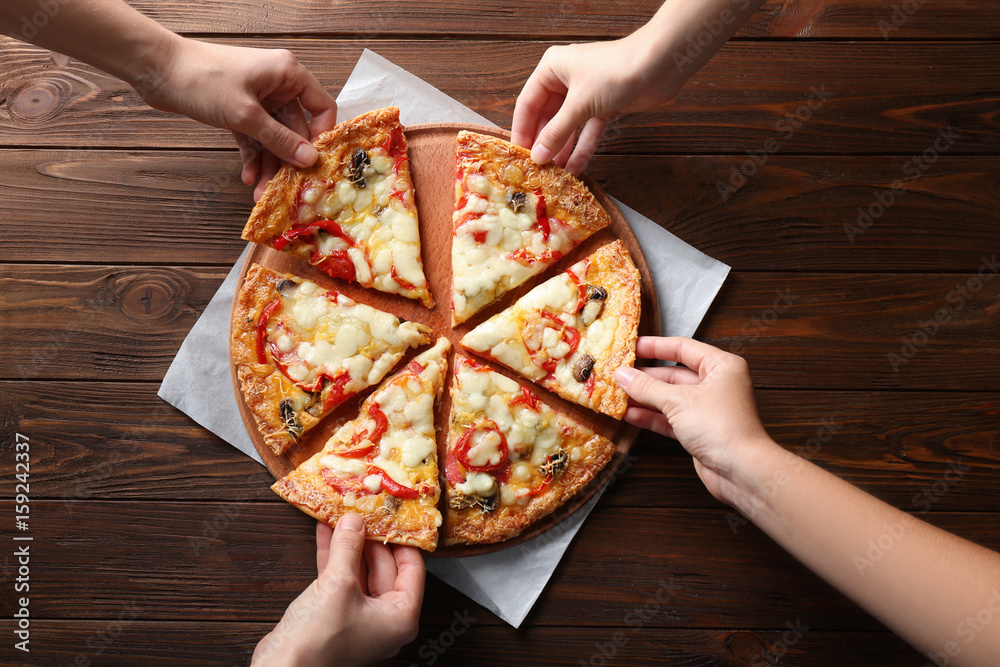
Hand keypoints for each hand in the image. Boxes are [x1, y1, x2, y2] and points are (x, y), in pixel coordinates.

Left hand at [140, 38, 337, 199]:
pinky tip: (248, 177)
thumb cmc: (202, 79)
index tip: (316, 163)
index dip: (322, 135)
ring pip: (274, 138)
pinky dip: (252, 157)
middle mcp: (277, 85)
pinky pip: (255, 139)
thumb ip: (279, 139)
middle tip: (286, 189)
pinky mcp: (240, 111)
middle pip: (296, 129)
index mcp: (287, 74)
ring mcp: (258, 99)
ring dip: (269, 165)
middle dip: (288, 160)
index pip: (321, 106)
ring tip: (263, 193)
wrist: (157, 70)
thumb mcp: (245, 114)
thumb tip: (309, 160)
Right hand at [251, 514, 423, 666]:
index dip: (402, 540)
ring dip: (349, 544)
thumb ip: (349, 547)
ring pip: (359, 572)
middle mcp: (384, 620)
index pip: (412, 569)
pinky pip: (340, 581)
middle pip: (384, 568)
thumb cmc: (319, 639)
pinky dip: (333, 557)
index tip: (394, 517)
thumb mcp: (339, 584)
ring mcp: (359, 619)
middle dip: (369, 538)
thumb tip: (355, 520)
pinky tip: (325, 532)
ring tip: (342, 515)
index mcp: (401, 617)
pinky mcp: (336, 617)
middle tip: (364, 510)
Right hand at [511, 36, 680, 174]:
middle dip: (544, 143)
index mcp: (552, 69)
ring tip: (554, 174)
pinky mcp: (604, 107)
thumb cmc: (615, 72)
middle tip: (536, 168)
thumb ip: (556, 132)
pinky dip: (582, 148)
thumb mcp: (579, 104)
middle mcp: (566, 80)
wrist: (659, 65)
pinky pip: (587, 131)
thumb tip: (537, 157)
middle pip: (547, 117)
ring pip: (568, 127)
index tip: (518, 154)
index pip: (527, 103)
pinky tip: (575, 168)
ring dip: (562, 149)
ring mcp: (585, 94)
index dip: (522, 130)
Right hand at [615, 337, 776, 506]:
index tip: (631, 346)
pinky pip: (670, 419)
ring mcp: (707, 409)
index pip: (683, 348)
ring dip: (644, 398)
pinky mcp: (699, 431)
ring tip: (617, 395)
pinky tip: (630, 415)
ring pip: (669, 398)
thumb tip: (622, 375)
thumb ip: (647, 387)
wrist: (741, 470)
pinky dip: (651, 417)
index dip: (655, 347)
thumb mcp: (678, 401)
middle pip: (673, 375)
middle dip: (645, 377)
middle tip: (618, 375)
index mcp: (721, 366)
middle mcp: (716, 384)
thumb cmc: (721, 427)